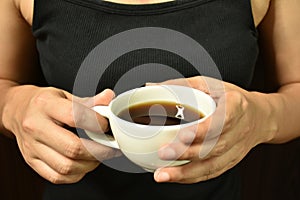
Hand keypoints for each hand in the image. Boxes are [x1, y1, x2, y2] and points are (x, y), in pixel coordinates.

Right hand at [2, 86, 120, 183]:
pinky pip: (57, 176)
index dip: (97, 124)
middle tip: (111, 147)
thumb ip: (88, 101)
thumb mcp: (65, 95)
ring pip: (66, 166)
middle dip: (99, 150)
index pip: (75, 117)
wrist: (17, 110)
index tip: (107, 126)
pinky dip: (76, 174)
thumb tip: (109, 98)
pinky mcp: (31, 161)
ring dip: (90, 164)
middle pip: (72, 147)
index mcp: (45, 105)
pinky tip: (84, 164)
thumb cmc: (44, 103)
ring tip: (99, 156)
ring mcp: (32, 147)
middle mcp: (36, 127)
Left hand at [148, 76, 274, 182]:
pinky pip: (212, 172)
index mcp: (235, 106)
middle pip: (214, 147)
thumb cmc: (231, 98)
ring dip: (186, 172)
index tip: (183, 135)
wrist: (259, 116)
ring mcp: (236, 149)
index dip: (203, 130)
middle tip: (163, 153)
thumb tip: (151, 87)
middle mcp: (239, 130)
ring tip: (163, 174)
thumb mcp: (210, 84)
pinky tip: (175, 177)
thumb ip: (182, 85)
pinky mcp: (231, 161)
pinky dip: (192, 177)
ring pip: (212, 165)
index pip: (221, 121)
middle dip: (187, 153)